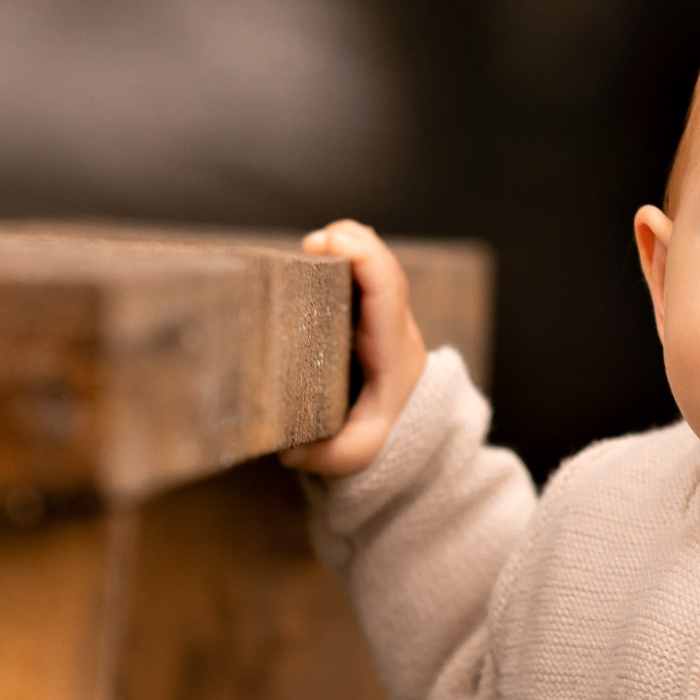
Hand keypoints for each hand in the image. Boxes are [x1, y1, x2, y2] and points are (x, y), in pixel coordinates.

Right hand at [283, 219, 427, 475]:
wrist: (408, 435)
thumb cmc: (381, 440)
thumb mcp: (358, 455)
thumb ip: (326, 456)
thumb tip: (291, 449)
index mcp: (393, 351)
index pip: (387, 290)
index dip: (363, 258)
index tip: (326, 244)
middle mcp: (393, 327)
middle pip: (384, 267)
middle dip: (352, 243)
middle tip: (311, 243)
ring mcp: (384, 319)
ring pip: (376, 265)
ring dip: (347, 246)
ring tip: (312, 245)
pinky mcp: (369, 318)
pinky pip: (363, 276)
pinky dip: (343, 257)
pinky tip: (316, 254)